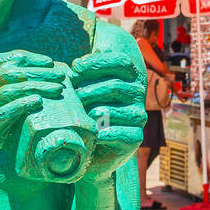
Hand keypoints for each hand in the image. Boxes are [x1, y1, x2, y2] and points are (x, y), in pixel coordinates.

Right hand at [0, 50, 66, 205]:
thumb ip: (2, 101)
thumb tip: (36, 85)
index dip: (25, 58)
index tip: (49, 62)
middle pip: (6, 73)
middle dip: (37, 72)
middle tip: (61, 76)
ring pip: (7, 90)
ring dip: (36, 87)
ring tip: (58, 90)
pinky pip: (3, 113)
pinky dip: (23, 105)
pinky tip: (39, 102)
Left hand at [70, 52, 145, 179]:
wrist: (92, 147)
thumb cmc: (87, 111)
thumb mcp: (85, 88)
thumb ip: (85, 74)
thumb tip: (75, 66)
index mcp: (130, 77)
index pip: (122, 62)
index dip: (98, 62)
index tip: (75, 66)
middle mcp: (138, 95)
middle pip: (116, 86)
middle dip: (89, 89)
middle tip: (72, 95)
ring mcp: (138, 117)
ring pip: (115, 109)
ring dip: (93, 111)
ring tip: (78, 115)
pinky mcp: (135, 137)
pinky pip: (121, 133)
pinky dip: (104, 133)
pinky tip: (94, 133)